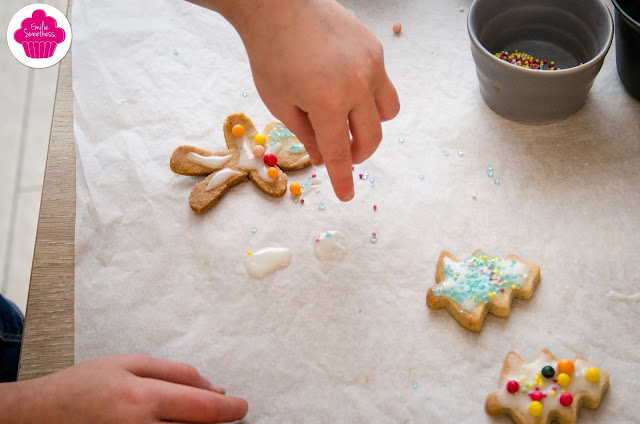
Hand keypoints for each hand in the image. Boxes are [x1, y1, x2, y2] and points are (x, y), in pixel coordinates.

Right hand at [5, 354, 247, 422]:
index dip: (232, 410)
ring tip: (198, 417)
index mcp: (143, 399)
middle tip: (227, 412)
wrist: (42, 415)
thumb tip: (214, 388)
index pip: (204, 410)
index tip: (242, 406)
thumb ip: (176, 374)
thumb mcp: (131, 363)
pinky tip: (179, 423)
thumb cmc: (85, 385)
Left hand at [208, 0, 399, 200]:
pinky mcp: (376, 48)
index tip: (347, 195)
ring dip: (371, 124)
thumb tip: (325, 158)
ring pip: (388, 111)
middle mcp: (358, 85)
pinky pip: (382, 83)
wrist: (277, 6)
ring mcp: (372, 65)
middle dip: (358, 153)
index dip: (343, 178)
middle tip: (342, 152)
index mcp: (329, 103)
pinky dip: (367, 94)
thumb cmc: (270, 55)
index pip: (341, 152)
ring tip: (349, 117)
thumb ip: (307, 135)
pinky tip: (343, 83)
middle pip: (372, 137)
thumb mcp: (280, 103)